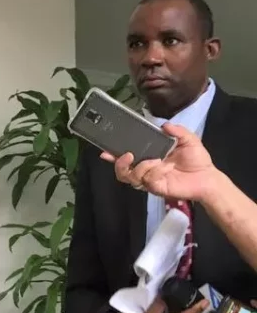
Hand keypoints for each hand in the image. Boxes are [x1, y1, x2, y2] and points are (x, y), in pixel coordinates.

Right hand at [102, 123, 219, 202]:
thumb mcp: (189, 140)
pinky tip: (165, 168)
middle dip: (119, 164)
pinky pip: (147, 181)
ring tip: (155, 161)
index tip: (105, 151)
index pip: (127, 158)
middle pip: (122, 172)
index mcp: (149, 157)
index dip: (114, 156)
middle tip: (127, 156)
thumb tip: (164, 124)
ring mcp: (150, 180)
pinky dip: (154, 172)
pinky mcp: (156, 188)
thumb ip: (177, 131)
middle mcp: (146, 170)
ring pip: (131, 177)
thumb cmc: (197, 160)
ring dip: (141, 167)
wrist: (208, 177)